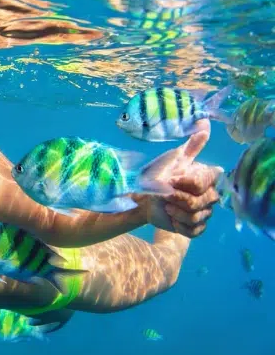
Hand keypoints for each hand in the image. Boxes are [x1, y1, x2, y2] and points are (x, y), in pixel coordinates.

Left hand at [134, 120, 222, 237]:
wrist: (143, 197)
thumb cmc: (158, 174)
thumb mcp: (173, 158)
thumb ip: (192, 145)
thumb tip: (205, 122)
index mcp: (207, 178)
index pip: (204, 182)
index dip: (186, 183)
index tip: (171, 179)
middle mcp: (211, 196)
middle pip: (201, 202)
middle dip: (178, 198)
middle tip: (163, 195)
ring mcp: (205, 213)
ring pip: (197, 217)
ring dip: (176, 211)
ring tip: (165, 205)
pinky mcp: (196, 228)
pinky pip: (194, 231)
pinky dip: (179, 225)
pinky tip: (169, 217)